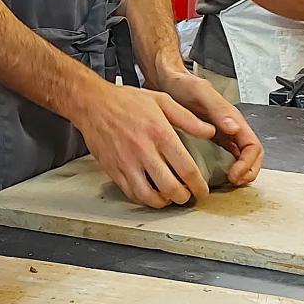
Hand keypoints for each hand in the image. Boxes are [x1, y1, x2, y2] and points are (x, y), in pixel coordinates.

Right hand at [73, 84, 215, 207]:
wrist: (92, 103)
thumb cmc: (126, 100)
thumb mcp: (162, 100)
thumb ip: (188, 118)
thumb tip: (210, 132)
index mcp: (160, 133)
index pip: (186, 169)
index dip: (198, 186)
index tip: (203, 190)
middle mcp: (144, 150)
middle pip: (170, 188)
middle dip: (184, 197)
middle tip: (188, 195)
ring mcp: (126, 162)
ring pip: (150, 196)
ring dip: (164, 202)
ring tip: (170, 197)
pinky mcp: (113, 170)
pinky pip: (131, 193)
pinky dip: (144, 199)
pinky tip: (151, 193)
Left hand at [156, 68, 263, 186]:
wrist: (167, 80)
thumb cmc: (183, 84)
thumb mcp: (200, 92)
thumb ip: (218, 109)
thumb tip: (235, 128)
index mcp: (232, 118)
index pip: (252, 146)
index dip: (248, 163)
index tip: (235, 174)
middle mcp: (230, 127)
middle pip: (251, 155)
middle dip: (248, 171)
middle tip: (234, 182)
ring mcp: (222, 134)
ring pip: (241, 158)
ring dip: (240, 172)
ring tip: (228, 183)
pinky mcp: (211, 139)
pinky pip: (226, 157)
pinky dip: (226, 169)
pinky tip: (215, 176)